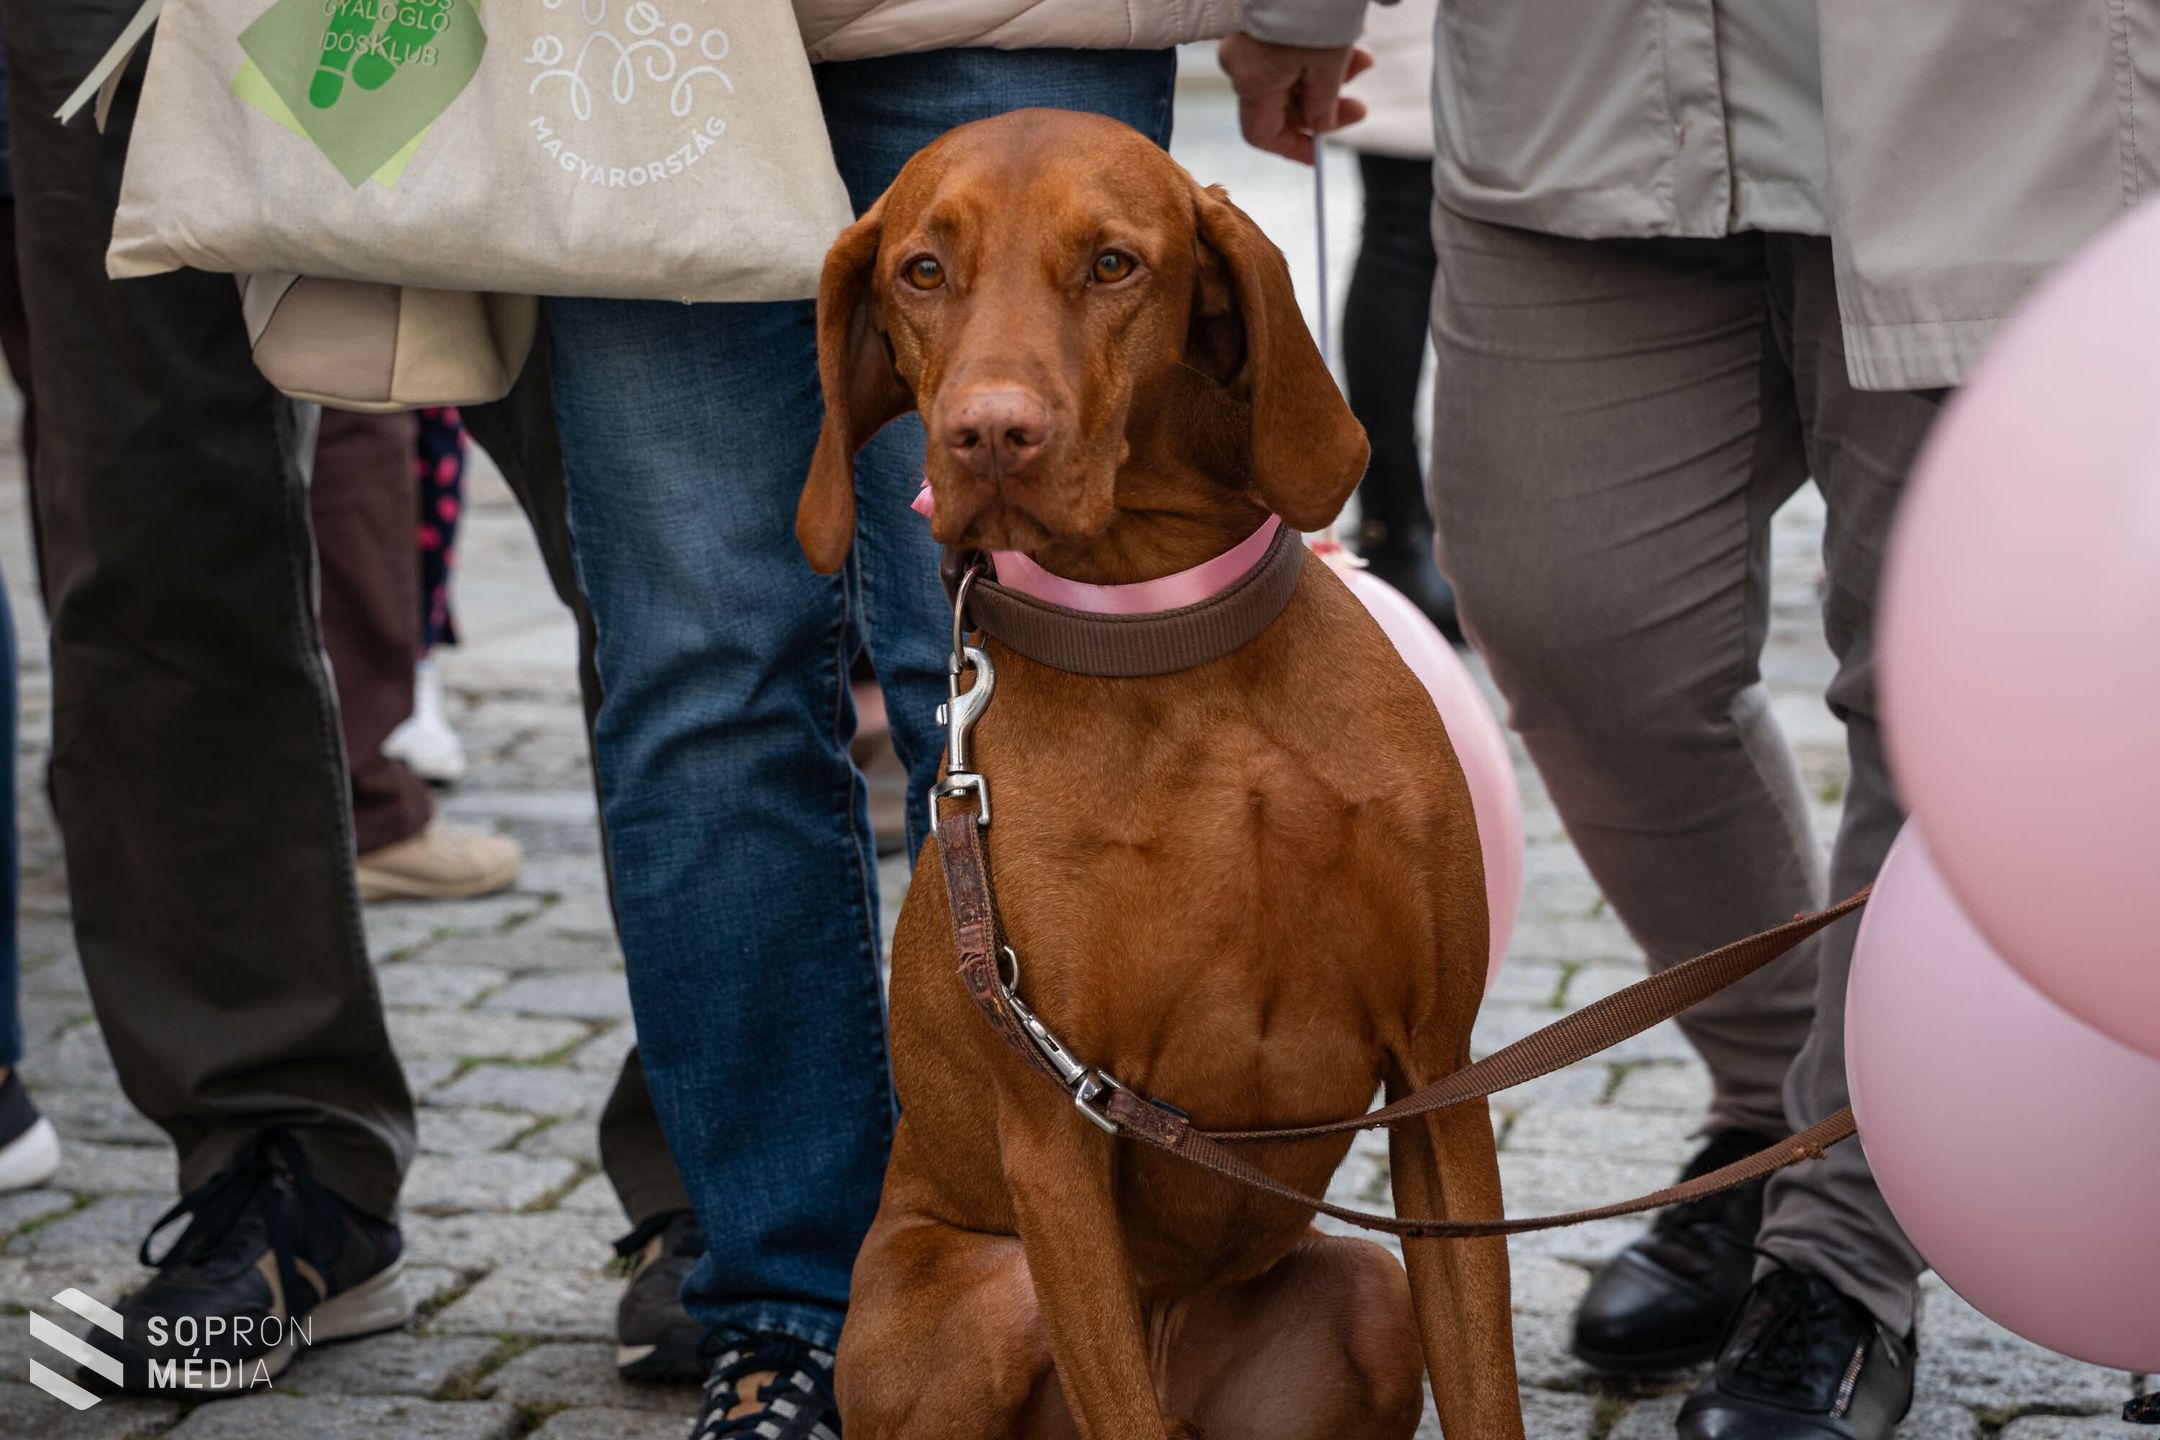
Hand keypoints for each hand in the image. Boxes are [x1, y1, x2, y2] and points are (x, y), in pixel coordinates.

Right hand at [1217, 34, 1372, 164]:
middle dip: (1325, 105)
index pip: (1263, 134)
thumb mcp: (1328, 66)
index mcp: (1252, 82)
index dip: (1295, 147)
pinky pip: (1287, 53)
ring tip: (1364, 61)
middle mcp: (1242, 65)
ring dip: (1329, 77)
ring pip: (1290, 77)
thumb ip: (1323, 105)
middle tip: (1359, 105)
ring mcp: (1249, 43)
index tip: (1324, 151)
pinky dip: (1318, 56)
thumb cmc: (1313, 11)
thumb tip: (1322, 127)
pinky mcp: (1261, 24)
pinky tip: (1349, 41)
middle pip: (1282, 105)